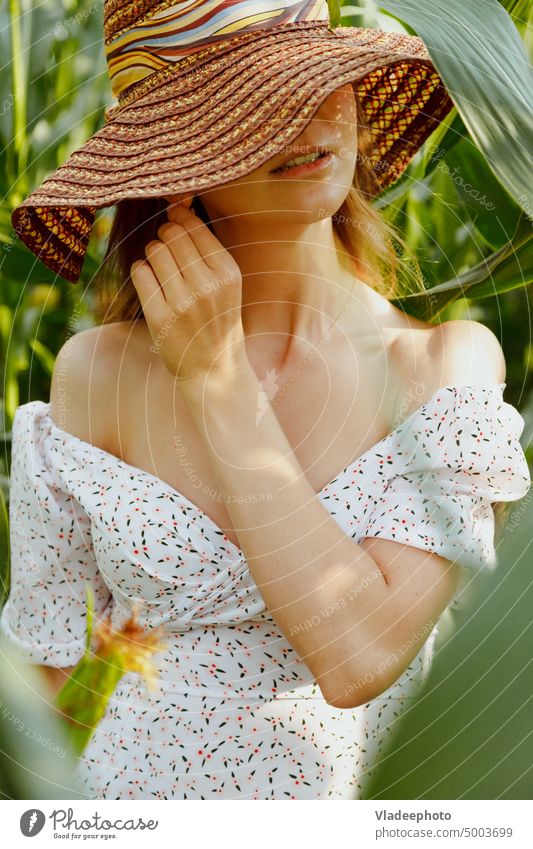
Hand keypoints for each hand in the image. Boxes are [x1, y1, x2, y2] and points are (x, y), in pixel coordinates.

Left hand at [130, 200, 245, 384]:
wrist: (214, 369)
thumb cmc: (217, 320)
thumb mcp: (226, 284)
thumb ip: (207, 249)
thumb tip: (177, 207)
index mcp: (228, 273)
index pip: (193, 227)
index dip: (177, 219)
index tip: (174, 223)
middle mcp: (208, 285)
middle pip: (171, 235)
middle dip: (164, 236)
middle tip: (166, 249)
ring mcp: (183, 302)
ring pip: (154, 251)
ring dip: (152, 253)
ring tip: (160, 268)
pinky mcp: (161, 317)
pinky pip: (140, 273)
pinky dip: (141, 271)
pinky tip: (151, 283)